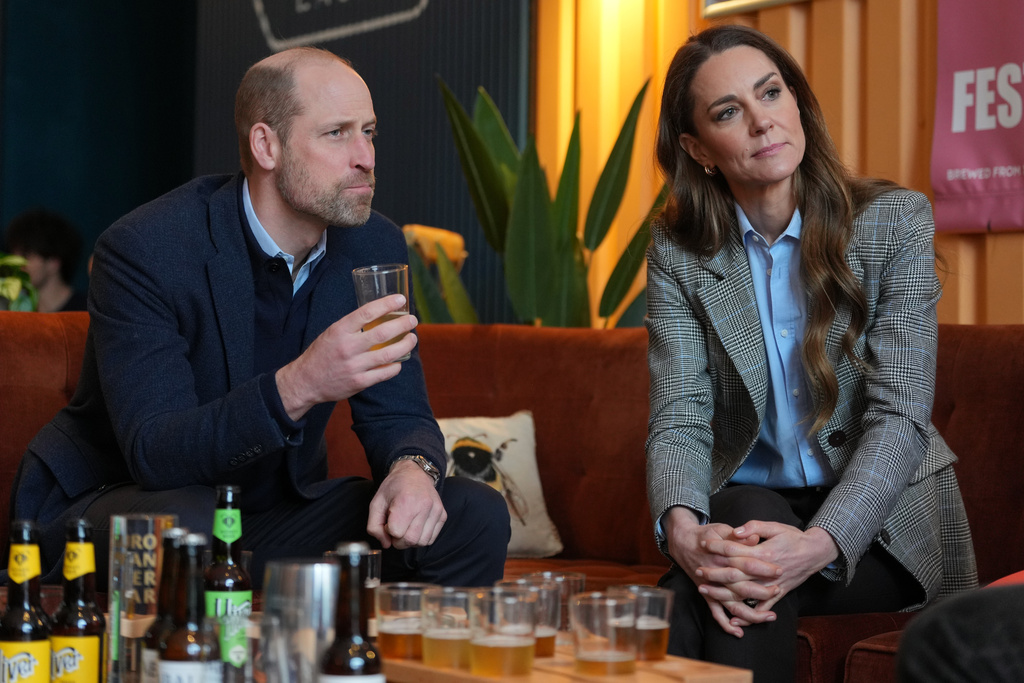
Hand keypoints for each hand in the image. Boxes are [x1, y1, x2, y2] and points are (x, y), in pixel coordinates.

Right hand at [275, 294, 417, 420]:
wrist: (306, 381)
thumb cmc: (322, 353)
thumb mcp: (332, 333)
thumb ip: (353, 326)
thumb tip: (379, 314)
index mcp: (340, 330)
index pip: (367, 312)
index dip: (387, 304)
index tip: (400, 299)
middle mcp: (348, 347)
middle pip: (383, 333)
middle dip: (403, 324)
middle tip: (413, 320)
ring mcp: (354, 366)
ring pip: (388, 354)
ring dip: (405, 345)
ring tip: (412, 338)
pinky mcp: (359, 382)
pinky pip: (384, 373)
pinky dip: (396, 366)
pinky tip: (399, 361)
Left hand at [366, 459, 446, 549]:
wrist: (414, 473)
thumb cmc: (394, 487)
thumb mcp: (376, 503)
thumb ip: (374, 526)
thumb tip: (386, 544)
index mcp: (405, 501)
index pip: (396, 532)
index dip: (388, 531)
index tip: (388, 522)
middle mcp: (424, 506)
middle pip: (410, 540)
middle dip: (399, 540)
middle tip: (396, 529)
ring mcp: (436, 510)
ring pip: (422, 542)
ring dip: (411, 541)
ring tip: (406, 528)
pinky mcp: (442, 515)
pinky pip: (431, 538)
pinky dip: (421, 538)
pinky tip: (415, 527)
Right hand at [663, 507, 781, 636]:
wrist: (683, 542)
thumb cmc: (707, 535)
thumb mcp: (722, 529)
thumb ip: (739, 536)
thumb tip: (756, 538)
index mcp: (722, 557)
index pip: (746, 564)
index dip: (763, 568)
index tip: (779, 571)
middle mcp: (717, 574)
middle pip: (741, 587)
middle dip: (762, 592)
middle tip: (778, 591)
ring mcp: (712, 587)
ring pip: (732, 604)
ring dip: (751, 613)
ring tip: (769, 616)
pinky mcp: (706, 594)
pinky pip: (716, 612)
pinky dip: (726, 624)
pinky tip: (739, 632)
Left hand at [699, 522, 837, 615]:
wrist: (815, 552)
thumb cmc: (793, 537)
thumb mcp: (774, 526)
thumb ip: (754, 527)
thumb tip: (735, 532)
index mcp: (765, 553)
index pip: (735, 551)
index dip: (718, 547)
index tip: (704, 544)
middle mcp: (767, 572)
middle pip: (735, 574)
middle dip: (714, 573)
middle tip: (697, 570)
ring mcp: (772, 585)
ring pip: (744, 593)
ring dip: (723, 593)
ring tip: (704, 590)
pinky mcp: (778, 594)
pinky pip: (761, 608)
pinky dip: (748, 616)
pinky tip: (733, 621)